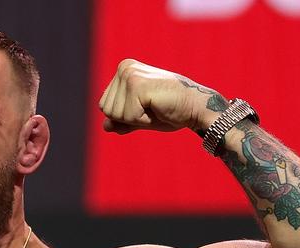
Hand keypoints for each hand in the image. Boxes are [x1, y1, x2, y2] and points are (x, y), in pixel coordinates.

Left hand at [99, 59, 224, 134]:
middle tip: (151, 107)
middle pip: (107, 110)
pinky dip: (143, 120)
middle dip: (129, 118)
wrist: (195, 108)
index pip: (105, 106)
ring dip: (136, 119)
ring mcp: (130, 75)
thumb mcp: (139, 118)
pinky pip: (128, 117)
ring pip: (115, 115)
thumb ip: (121, 121)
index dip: (125, 116)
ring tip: (155, 107)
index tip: (145, 106)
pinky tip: (157, 108)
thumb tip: (105, 126)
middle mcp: (124, 68)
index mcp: (123, 70)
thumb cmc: (169, 111)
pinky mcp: (138, 86)